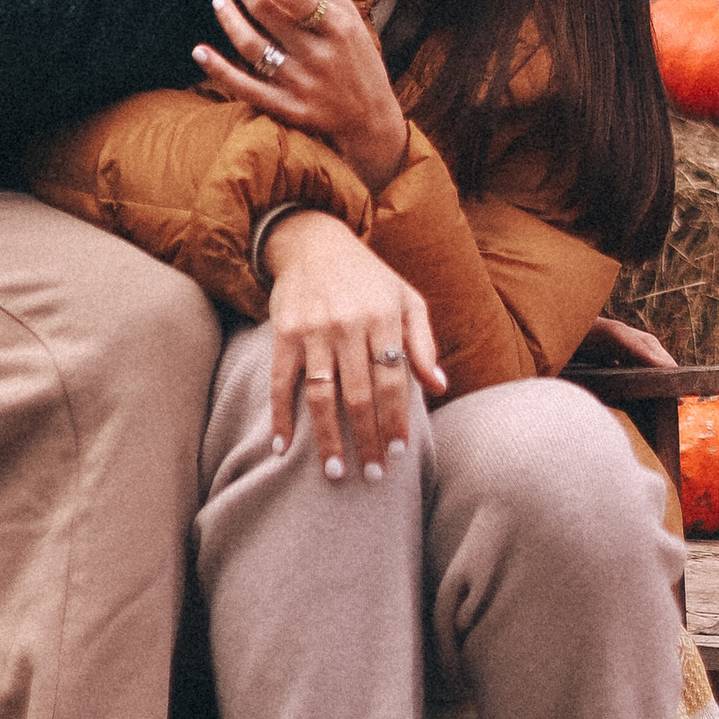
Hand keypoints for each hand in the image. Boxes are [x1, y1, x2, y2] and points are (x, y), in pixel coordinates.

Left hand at [198, 0, 411, 192]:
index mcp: (338, 28)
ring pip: (254, 48)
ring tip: (219, 2)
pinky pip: (245, 87)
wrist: (370, 122)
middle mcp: (319, 55)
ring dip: (230, 22)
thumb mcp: (352, 20)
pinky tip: (199, 51)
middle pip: (270, 18)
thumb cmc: (360, 61)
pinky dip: (219, 69)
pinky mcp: (287, 109)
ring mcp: (302, 84)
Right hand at [263, 210, 445, 479]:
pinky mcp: (284, 333)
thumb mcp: (406, 299)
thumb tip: (439, 386)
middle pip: (359, 395)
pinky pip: (281, 382)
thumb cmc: (369, 278)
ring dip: (327, 438)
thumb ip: (423, 342)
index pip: (394, 380)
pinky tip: (281, 447)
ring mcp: (314, 330)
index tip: (398, 453)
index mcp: (385, 317)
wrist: (314, 241)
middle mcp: (349, 324)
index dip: (396, 419)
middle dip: (367, 439)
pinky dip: (280, 416)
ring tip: (335, 471)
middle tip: (372, 476)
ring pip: (322, 395)